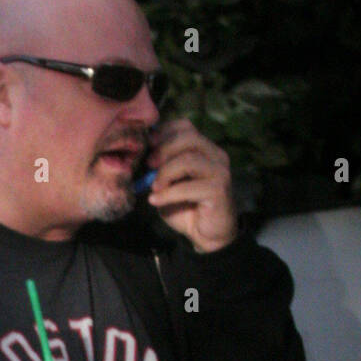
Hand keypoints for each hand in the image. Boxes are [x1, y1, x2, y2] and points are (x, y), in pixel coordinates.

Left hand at [144, 118, 237, 252]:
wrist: (205, 235)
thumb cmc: (185, 207)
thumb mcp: (167, 183)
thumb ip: (158, 168)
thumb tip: (140, 156)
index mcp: (203, 148)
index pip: (185, 126)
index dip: (163, 132)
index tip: (147, 147)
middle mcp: (215, 155)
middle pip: (188, 137)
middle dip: (163, 149)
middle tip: (148, 165)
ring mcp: (219, 171)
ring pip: (189, 159)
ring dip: (165, 173)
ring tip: (153, 187)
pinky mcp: (219, 190)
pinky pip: (190, 186)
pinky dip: (168, 193)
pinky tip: (155, 200)